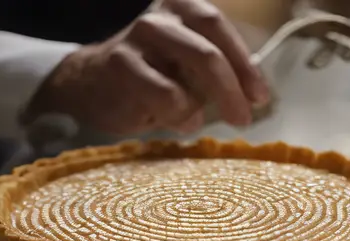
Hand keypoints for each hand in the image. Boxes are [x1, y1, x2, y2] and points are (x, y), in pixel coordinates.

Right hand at [25, 0, 270, 134]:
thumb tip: (253, 96)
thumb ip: (217, 74)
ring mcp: (138, 39)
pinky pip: (166, 97)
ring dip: (207, 103)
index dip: (244, 64)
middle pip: (209, 52)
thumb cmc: (150, 77)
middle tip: (244, 120)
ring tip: (202, 120)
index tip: (260, 97)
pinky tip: (176, 120)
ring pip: (190, 72)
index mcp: (181, 9)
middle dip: (233, 90)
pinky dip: (179, 115)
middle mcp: (160, 18)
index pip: (219, 27)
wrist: (89, 84)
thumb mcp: (186, 67)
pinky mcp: (122, 67)